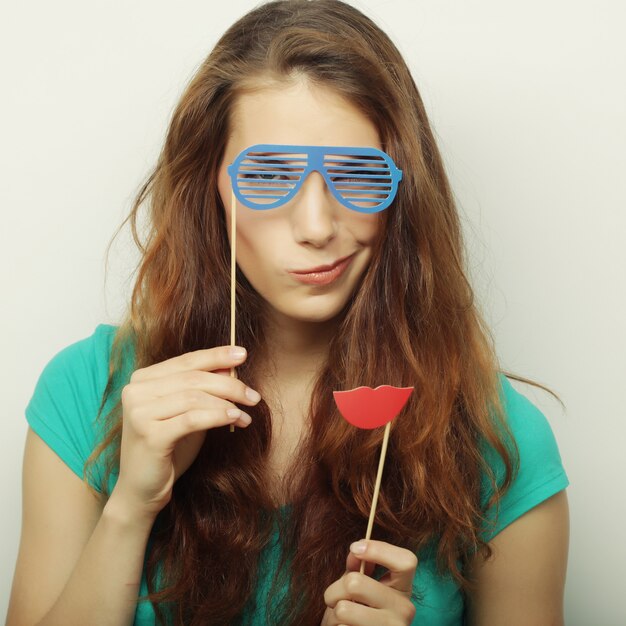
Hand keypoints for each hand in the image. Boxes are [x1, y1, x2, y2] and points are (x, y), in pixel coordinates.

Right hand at [113, 345, 261, 518]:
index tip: (242, 354)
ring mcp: (139, 413)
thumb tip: (231, 366)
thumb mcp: (190, 412)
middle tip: (253, 395)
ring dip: (227, 403)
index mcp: (143, 380)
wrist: (142, 490)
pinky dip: (217, 416)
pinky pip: (191, 419)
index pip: (186, 361)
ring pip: (193, 397)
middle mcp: (136, 392)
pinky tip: (235, 418)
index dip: (216, 356)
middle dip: (229, 384)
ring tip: (247, 412)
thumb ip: (204, 389)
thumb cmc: (169, 449)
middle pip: (192, 378)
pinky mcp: (148, 435)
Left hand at [321, 539, 417, 625]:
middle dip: (335, 589)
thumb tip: (354, 552)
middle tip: (334, 597)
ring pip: (343, 609)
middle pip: (355, 583)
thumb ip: (358, 566)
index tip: (355, 548)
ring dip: (333, 612)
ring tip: (341, 616)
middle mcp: (404, 609)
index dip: (379, 549)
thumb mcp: (363, 584)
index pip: (405, 561)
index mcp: (403, 588)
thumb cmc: (361, 610)